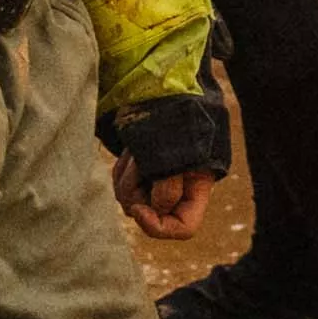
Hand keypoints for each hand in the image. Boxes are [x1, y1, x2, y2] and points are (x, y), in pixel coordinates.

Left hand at [103, 84, 235, 236]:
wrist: (169, 90)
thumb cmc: (181, 116)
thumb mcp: (182, 149)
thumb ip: (167, 184)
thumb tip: (140, 210)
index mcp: (196, 190)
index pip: (183, 228)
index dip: (159, 226)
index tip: (139, 209)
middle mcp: (177, 191)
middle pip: (149, 213)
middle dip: (136, 190)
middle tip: (137, 160)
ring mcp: (156, 182)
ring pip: (130, 199)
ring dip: (127, 175)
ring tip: (136, 149)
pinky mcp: (139, 172)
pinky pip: (121, 184)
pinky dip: (121, 169)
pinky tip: (129, 151)